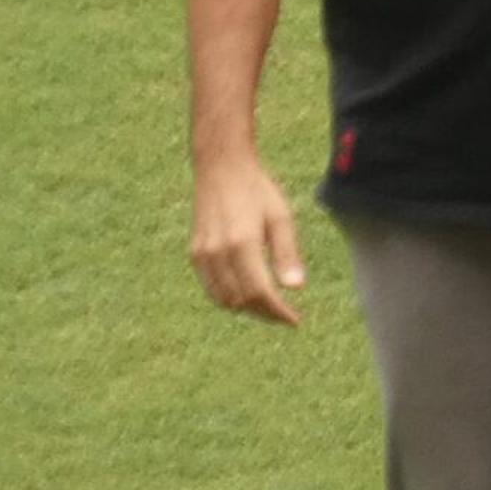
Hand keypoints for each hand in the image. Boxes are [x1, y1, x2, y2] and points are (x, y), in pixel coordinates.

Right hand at [188, 154, 306, 325]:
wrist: (221, 168)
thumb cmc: (257, 191)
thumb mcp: (281, 217)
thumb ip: (287, 254)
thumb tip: (296, 289)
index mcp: (242, 243)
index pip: (259, 293)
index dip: (278, 312)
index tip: (295, 320)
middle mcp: (217, 252)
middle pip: (241, 300)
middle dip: (265, 313)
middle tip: (286, 315)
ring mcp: (202, 254)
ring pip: (224, 299)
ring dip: (247, 309)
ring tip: (269, 307)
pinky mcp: (194, 253)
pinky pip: (211, 288)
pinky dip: (229, 298)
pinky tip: (247, 294)